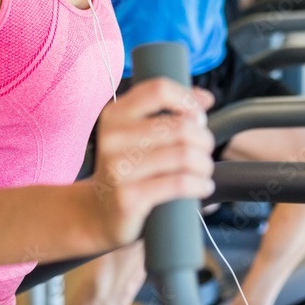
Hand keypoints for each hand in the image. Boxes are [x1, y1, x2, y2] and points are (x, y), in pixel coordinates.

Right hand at [88, 79, 215, 247]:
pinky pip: (179, 183)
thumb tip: (206, 98)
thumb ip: (169, 112)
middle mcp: (113, 138)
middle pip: (180, 127)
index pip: (159, 90)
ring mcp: (118, 169)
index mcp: (115, 115)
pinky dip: (200, 185)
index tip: (199, 117)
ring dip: (204, 165)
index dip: (187, 101)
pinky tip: (202, 187)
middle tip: (204, 151)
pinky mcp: (129, 198)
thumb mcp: (138, 135)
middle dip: (204, 139)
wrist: (98, 214)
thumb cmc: (127, 170)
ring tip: (203, 171)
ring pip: (184, 155)